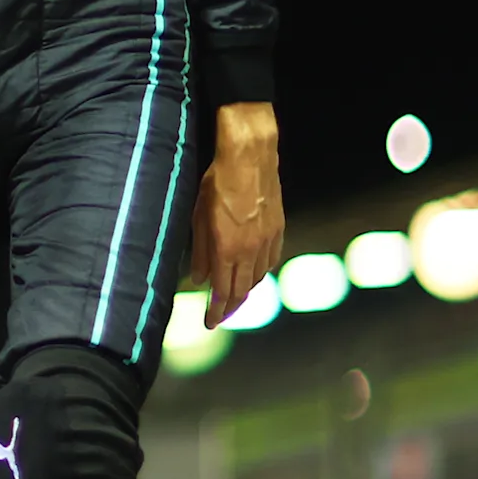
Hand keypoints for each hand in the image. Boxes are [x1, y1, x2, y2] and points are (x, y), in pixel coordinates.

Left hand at [190, 101, 283, 326]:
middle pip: (244, 289)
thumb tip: (198, 278)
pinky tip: (253, 272)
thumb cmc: (218, 182)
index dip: (217, 310)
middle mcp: (252, 249)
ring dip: (246, 289)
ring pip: (259, 276)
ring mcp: (269, 239)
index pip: (224, 291)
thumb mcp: (198, 216)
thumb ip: (199, 251)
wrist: (250, 156)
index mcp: (229, 248)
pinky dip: (260, 271)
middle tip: (220, 315)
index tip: (209, 322)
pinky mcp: (279, 228)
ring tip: (234, 296)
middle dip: (231, 306)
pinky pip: (271, 259)